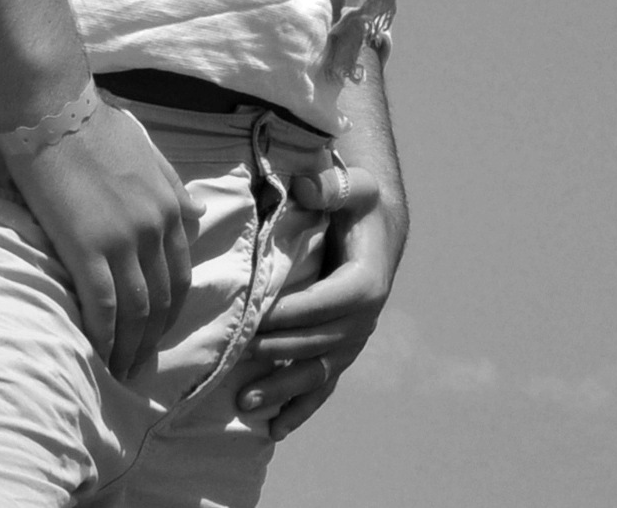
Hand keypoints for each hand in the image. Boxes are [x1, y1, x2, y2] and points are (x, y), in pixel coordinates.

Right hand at [4, 99, 204, 378]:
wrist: (56, 110)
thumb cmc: (95, 126)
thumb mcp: (149, 153)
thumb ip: (174, 189)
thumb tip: (196, 216)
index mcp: (169, 205)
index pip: (179, 273)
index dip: (170, 311)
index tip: (157, 333)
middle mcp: (154, 227)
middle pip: (161, 298)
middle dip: (152, 338)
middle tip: (138, 366)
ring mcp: (123, 239)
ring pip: (136, 310)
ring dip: (130, 347)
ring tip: (119, 371)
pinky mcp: (87, 247)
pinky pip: (103, 305)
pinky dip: (104, 336)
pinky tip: (97, 354)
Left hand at [237, 160, 404, 438]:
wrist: (377, 231)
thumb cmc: (358, 206)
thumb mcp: (353, 187)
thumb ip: (331, 187)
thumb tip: (304, 187)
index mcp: (368, 281)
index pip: (331, 301)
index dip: (298, 311)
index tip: (261, 316)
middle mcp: (364, 319)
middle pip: (320, 343)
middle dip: (280, 352)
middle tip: (239, 357)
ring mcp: (352, 341)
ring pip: (316, 372)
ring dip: (282, 390)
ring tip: (244, 403)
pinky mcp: (340, 353)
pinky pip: (321, 386)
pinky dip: (300, 409)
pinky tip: (274, 430)